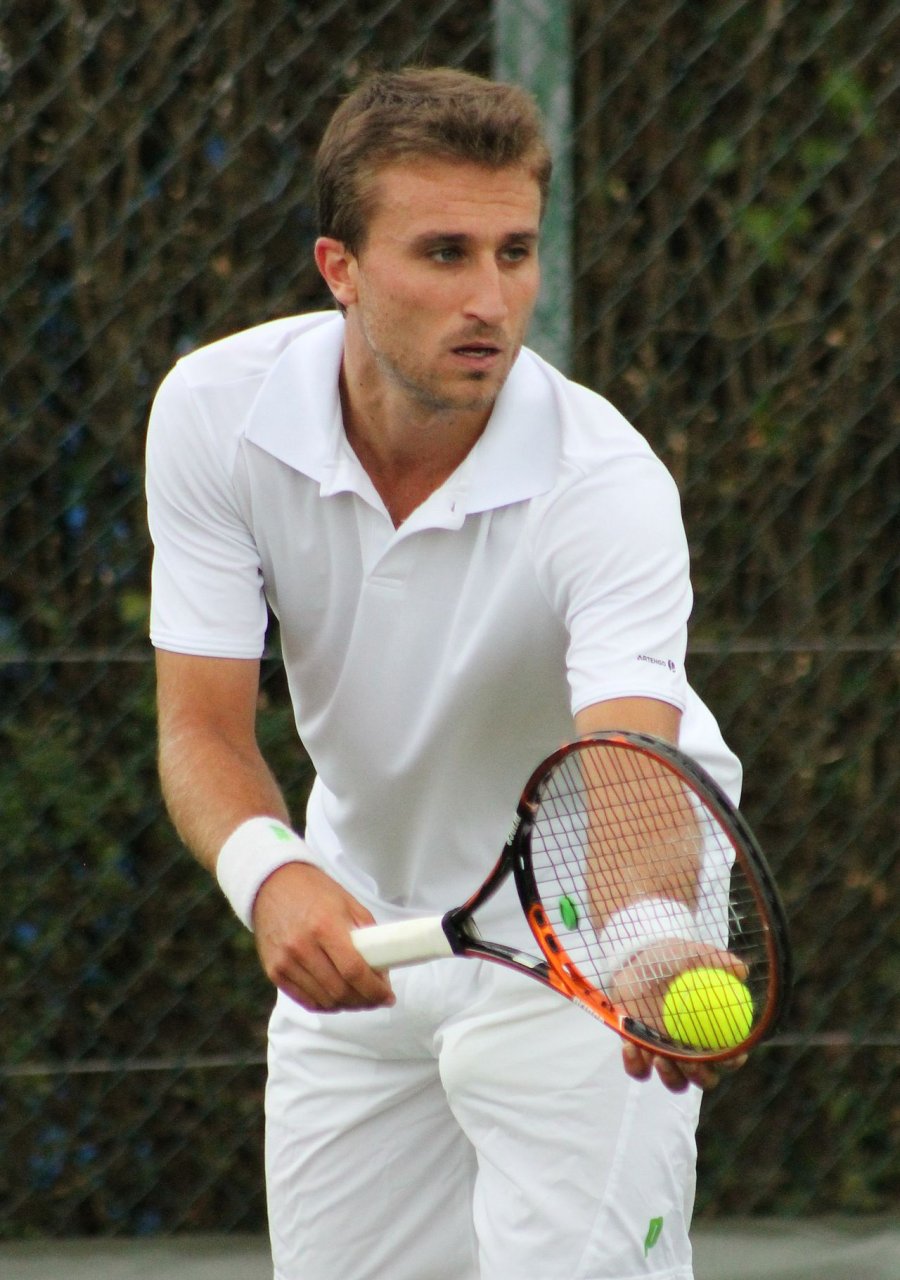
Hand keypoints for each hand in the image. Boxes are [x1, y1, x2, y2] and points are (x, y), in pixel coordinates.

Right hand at [252, 862, 395, 1012]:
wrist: (273, 884)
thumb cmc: (315, 891)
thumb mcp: (348, 904)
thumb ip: (366, 934)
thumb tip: (383, 966)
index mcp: (325, 926)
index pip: (354, 970)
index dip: (374, 990)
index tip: (388, 996)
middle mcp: (302, 946)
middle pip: (339, 991)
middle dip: (365, 1001)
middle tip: (377, 998)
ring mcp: (285, 961)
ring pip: (324, 1000)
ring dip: (347, 1005)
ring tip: (359, 998)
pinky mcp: (274, 971)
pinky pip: (305, 1000)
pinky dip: (325, 1004)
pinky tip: (337, 998)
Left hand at [611, 939, 749, 1092]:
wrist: (636, 960)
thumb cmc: (671, 958)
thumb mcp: (691, 954)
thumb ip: (716, 960)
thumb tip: (742, 971)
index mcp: (712, 1034)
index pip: (731, 1058)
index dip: (733, 1061)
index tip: (728, 1054)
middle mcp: (692, 1051)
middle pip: (706, 1079)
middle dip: (701, 1077)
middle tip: (689, 1061)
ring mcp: (666, 1055)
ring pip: (676, 1082)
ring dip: (670, 1077)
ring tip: (659, 1057)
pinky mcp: (641, 1053)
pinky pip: (639, 1070)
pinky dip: (635, 1065)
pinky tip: (630, 1046)